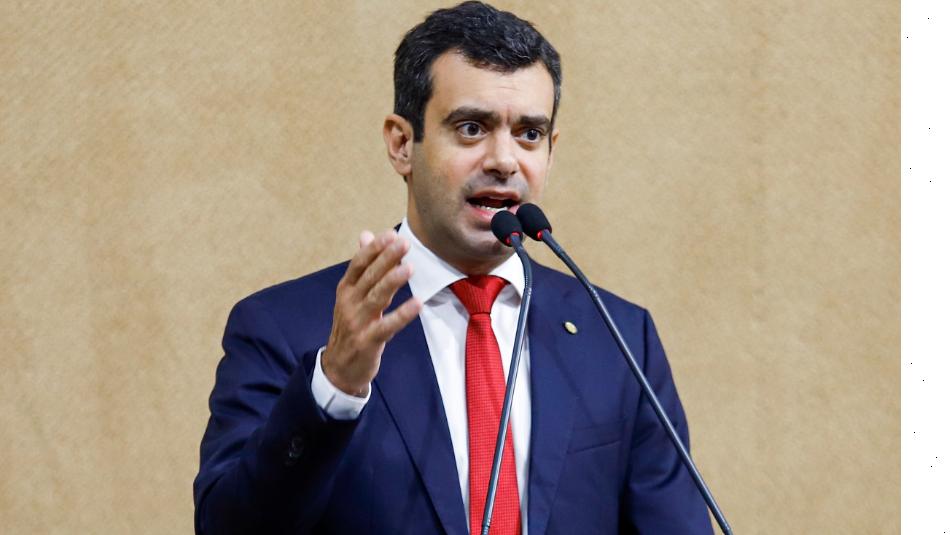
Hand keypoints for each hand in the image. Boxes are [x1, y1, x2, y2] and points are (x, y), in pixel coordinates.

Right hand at [322, 230, 421, 395]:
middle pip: (369, 277)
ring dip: (393, 282)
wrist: (339, 368)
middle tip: (404, 244)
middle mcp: (349, 303)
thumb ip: (362, 266)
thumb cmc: (351, 326)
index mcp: (346, 290)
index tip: (391, 234)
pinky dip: (402, 315)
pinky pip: (387, 326)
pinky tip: (417, 304)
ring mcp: (357, 323)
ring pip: (376, 298)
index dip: (374, 249)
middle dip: (386, 259)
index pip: (358, 264)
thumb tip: (366, 234)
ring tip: (410, 268)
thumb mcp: (352, 295)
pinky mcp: (368, 341)